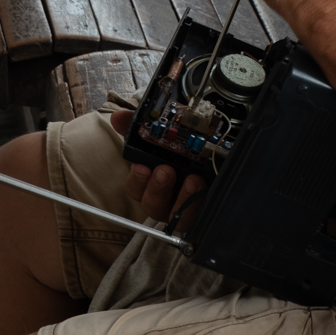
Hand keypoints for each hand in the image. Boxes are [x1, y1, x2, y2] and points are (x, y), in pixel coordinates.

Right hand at [110, 110, 205, 230]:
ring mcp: (184, 208)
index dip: (137, 180)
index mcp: (152, 180)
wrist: (216, 153)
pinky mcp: (202, 210)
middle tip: (165, 171)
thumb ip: (141, 125)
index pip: (136, 188)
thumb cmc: (183, 147)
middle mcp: (166, 198)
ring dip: (182, 199)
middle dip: (157, 188)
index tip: (142, 167)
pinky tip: (204, 188)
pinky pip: (197, 216)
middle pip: (152, 205)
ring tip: (192, 180)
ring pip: (175, 217)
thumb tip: (118, 117)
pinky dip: (198, 204)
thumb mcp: (163, 132)